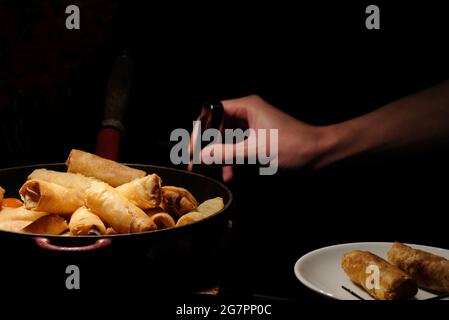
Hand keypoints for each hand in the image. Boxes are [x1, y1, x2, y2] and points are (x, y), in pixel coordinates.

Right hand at [188, 95, 325, 181]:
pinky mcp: (258, 140)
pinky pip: (237, 148)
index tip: (192, 147)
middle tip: (197, 162)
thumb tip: (202, 156)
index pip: (213, 111)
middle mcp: (248, 114)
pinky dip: (231, 160)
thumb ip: (227, 153)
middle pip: (217, 126)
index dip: (200, 128)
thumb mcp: (257, 151)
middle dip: (208, 145)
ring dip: (220, 156)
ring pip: (226, 139)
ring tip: (213, 172)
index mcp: (247, 107)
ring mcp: (253, 127)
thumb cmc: (293, 148)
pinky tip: (229, 175)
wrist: (320, 156)